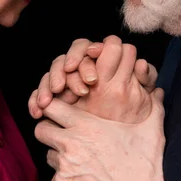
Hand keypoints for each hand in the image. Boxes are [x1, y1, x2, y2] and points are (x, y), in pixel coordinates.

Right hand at [29, 36, 157, 119]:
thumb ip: (144, 78)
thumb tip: (142, 65)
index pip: (91, 47)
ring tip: (52, 99)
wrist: (114, 134)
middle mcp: (81, 65)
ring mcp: (65, 79)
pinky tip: (37, 111)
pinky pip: (38, 92)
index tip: (94, 75)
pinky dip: (35, 99)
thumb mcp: (142, 94)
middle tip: (79, 90)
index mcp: (100, 58)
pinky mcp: (52, 95)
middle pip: (69, 56)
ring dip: (51, 82)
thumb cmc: (131, 109)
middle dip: (71, 70)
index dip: (90, 55)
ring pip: (52, 71)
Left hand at [34, 91, 165, 180]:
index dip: (53, 107)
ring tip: (79, 160)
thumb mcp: (152, 132)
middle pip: (40, 129)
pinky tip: (86, 180)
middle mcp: (70, 143)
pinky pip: (57, 177)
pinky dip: (67, 177)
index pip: (52, 106)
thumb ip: (153, 107)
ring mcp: (64, 166)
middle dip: (48, 130)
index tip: (61, 112)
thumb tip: (158, 92)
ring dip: (58, 154)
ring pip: (48, 154)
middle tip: (61, 135)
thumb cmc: (145, 167)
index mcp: (86, 125)